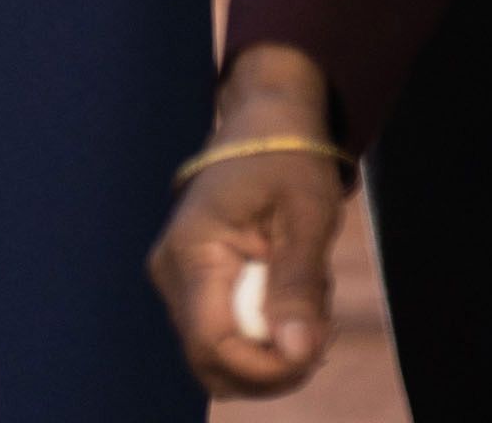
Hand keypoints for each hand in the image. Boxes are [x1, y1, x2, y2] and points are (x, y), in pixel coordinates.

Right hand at [149, 45, 352, 396]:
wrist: (266, 122)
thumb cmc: (289, 160)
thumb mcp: (307, 216)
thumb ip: (298, 287)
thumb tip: (298, 355)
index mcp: (191, 252)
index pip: (213, 345)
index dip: (266, 368)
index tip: (316, 352)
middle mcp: (171, 274)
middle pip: (213, 362)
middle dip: (273, 364)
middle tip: (319, 328)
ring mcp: (179, 281)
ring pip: (224, 355)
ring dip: (274, 346)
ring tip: (307, 295)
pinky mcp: (194, 285)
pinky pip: (229, 334)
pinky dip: (269, 331)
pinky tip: (292, 294)